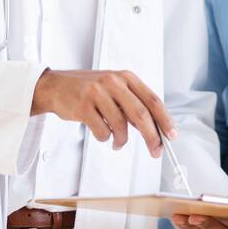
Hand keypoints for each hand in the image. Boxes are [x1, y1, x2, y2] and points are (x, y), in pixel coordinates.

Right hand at [31, 69, 175, 156]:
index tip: (171, 135)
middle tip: (156, 151)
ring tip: (117, 143)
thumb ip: (132, 104)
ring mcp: (97, 92)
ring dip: (122, 140)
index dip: (164, 119)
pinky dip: (105, 138)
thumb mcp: (114, 89)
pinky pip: (102, 131)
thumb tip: (154, 128)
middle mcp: (113, 82)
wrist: (55, 86)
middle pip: (141, 114)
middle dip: (152, 136)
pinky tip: (102, 135)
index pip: (152, 99)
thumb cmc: (89, 90)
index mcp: (126, 77)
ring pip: (120, 125)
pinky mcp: (83, 106)